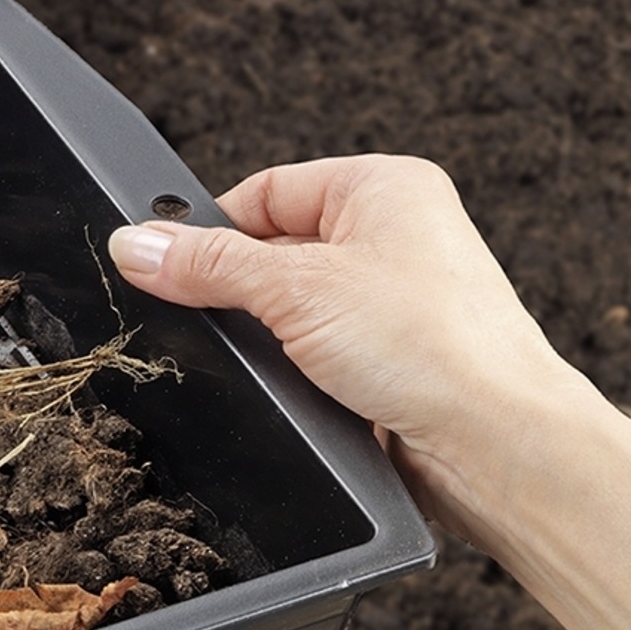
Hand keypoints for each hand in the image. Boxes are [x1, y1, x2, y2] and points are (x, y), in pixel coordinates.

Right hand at [106, 154, 581, 538]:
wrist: (495, 442)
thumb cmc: (434, 346)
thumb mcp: (293, 288)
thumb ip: (206, 264)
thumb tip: (135, 244)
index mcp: (383, 187)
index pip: (265, 190)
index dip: (212, 227)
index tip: (163, 262)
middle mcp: (395, 235)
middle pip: (271, 248)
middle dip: (236, 285)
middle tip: (205, 314)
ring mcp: (394, 299)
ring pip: (288, 305)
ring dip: (265, 332)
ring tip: (265, 354)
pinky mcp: (388, 359)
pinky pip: (312, 350)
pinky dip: (290, 368)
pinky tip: (290, 384)